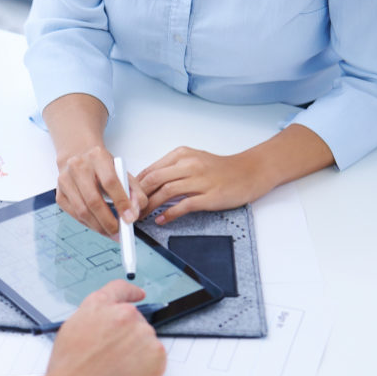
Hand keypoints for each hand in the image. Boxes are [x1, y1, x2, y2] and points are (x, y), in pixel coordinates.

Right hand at [44, 280, 166, 375]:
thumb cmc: (68, 368)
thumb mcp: (72, 328)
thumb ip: (94, 318)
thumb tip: (105, 322)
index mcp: (100, 305)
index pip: (121, 289)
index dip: (131, 292)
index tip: (138, 295)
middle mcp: (124, 314)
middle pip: (134, 319)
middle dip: (127, 336)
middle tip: (114, 356)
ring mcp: (142, 333)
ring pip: (145, 340)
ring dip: (136, 352)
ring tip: (115, 369)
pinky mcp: (156, 355)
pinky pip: (155, 358)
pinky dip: (146, 367)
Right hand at [56, 145, 145, 235]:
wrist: (78, 155)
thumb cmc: (102, 167)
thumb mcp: (123, 172)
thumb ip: (134, 191)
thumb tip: (133, 214)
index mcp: (97, 157)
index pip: (110, 182)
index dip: (121, 202)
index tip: (130, 218)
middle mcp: (78, 166)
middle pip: (93, 200)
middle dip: (108, 221)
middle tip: (119, 233)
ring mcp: (65, 180)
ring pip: (82, 210)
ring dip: (98, 226)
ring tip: (111, 232)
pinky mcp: (59, 193)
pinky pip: (74, 214)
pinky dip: (88, 224)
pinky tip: (98, 225)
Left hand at [137, 146, 269, 224]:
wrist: (249, 172)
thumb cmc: (220, 169)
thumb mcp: (192, 160)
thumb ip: (171, 169)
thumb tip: (147, 183)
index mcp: (181, 155)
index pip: (150, 170)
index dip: (135, 186)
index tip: (127, 197)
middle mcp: (189, 165)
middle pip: (154, 180)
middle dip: (138, 197)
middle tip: (129, 209)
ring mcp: (199, 180)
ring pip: (165, 192)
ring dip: (150, 206)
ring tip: (141, 216)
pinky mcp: (209, 196)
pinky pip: (183, 206)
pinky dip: (168, 214)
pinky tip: (160, 220)